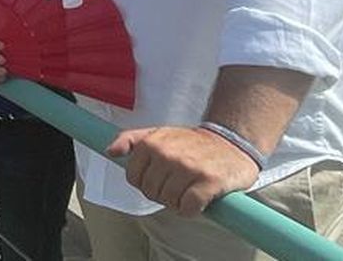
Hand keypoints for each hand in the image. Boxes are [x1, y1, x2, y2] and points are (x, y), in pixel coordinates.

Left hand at [107, 126, 260, 215]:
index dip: (146, 184)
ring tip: (189, 189)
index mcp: (151, 143)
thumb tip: (111, 152)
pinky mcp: (208, 182)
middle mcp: (167, 154)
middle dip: (163, 193)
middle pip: (151, 192)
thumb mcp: (158, 133)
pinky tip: (199, 199)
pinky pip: (188, 208)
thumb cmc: (192, 142)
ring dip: (179, 202)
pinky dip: (192, 210)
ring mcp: (188, 168)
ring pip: (168, 201)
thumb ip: (131, 140)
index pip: (133, 178)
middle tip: (178, 184)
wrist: (232, 143)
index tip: (160, 179)